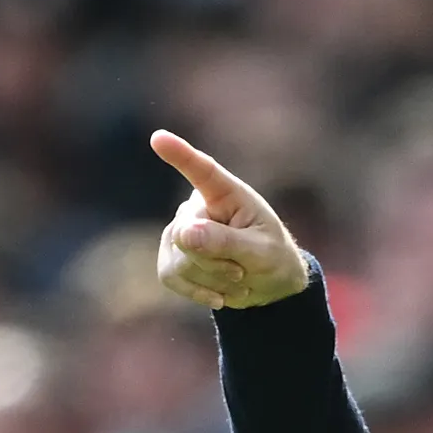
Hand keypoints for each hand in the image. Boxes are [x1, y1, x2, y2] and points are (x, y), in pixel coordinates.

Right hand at [150, 129, 309, 310]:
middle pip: (188, 237)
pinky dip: (199, 292)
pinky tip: (221, 293)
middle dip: (218, 263)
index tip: (159, 139)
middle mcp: (196, 207)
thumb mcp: (262, 252)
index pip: (201, 171)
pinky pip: (171, 277)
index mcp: (226, 193)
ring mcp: (178, 231)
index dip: (181, 155)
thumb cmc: (273, 258)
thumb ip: (226, 241)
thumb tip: (185, 233)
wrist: (269, 285)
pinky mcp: (170, 257)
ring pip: (179, 262)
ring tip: (237, 278)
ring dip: (213, 280)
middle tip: (243, 270)